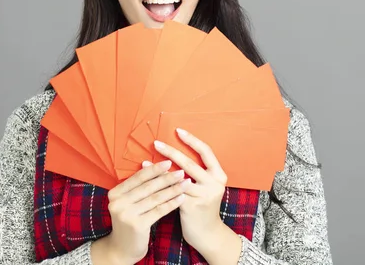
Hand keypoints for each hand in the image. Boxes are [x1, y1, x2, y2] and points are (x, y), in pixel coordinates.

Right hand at [90, 160, 188, 264]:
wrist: (122, 248)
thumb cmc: (130, 221)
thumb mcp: (128, 203)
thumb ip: (137, 188)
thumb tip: (156, 167)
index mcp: (114, 193)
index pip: (137, 178)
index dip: (154, 169)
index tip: (169, 162)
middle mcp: (118, 203)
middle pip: (147, 187)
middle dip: (166, 178)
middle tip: (181, 171)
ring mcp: (127, 214)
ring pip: (155, 198)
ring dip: (172, 189)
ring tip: (185, 183)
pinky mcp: (138, 225)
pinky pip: (159, 211)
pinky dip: (172, 203)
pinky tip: (182, 198)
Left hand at [153, 129, 241, 263]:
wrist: (208, 234)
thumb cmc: (202, 206)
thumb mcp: (206, 186)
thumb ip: (197, 172)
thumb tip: (174, 153)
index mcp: (219, 174)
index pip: (206, 151)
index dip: (192, 140)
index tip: (178, 131)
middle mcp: (214, 183)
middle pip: (189, 162)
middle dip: (170, 151)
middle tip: (156, 143)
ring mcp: (204, 195)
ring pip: (178, 177)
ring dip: (159, 169)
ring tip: (146, 161)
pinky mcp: (192, 206)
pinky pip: (172, 192)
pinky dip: (159, 184)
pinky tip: (148, 181)